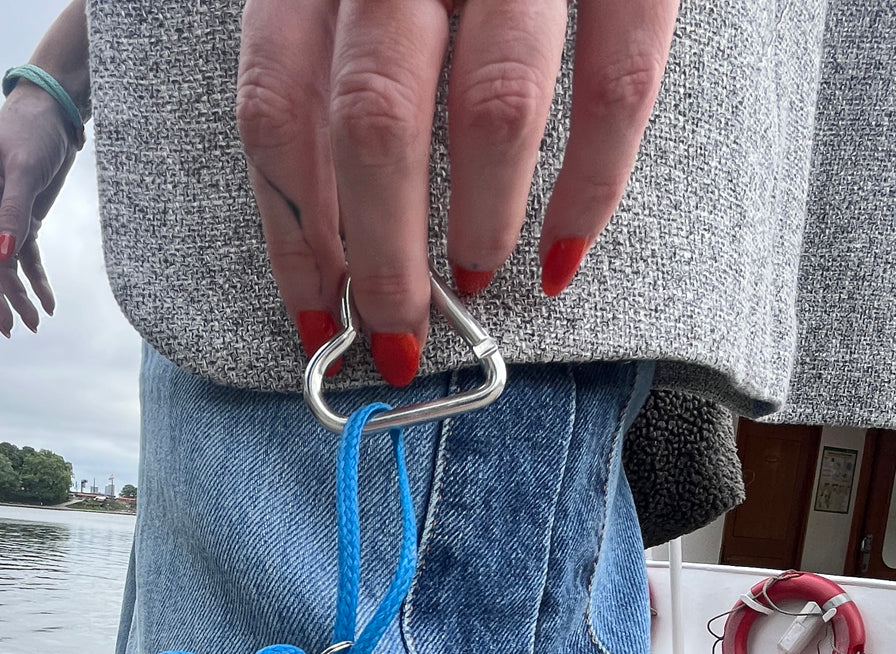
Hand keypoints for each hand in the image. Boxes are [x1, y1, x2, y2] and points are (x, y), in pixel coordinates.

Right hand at [0, 85, 76, 336]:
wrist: (55, 112)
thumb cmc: (31, 129)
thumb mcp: (23, 168)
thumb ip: (13, 212)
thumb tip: (2, 258)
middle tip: (8, 327)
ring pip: (3, 265)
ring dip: (16, 295)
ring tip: (31, 325)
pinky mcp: (24, 222)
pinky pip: (27, 258)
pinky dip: (37, 281)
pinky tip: (47, 304)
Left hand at [237, 0, 678, 384]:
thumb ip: (322, 75)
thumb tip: (323, 234)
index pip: (280, 113)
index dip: (296, 239)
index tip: (317, 324)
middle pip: (374, 125)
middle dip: (383, 260)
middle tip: (399, 335)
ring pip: (491, 109)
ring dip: (477, 224)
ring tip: (473, 286)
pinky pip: (616, 85)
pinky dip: (592, 188)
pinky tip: (562, 255)